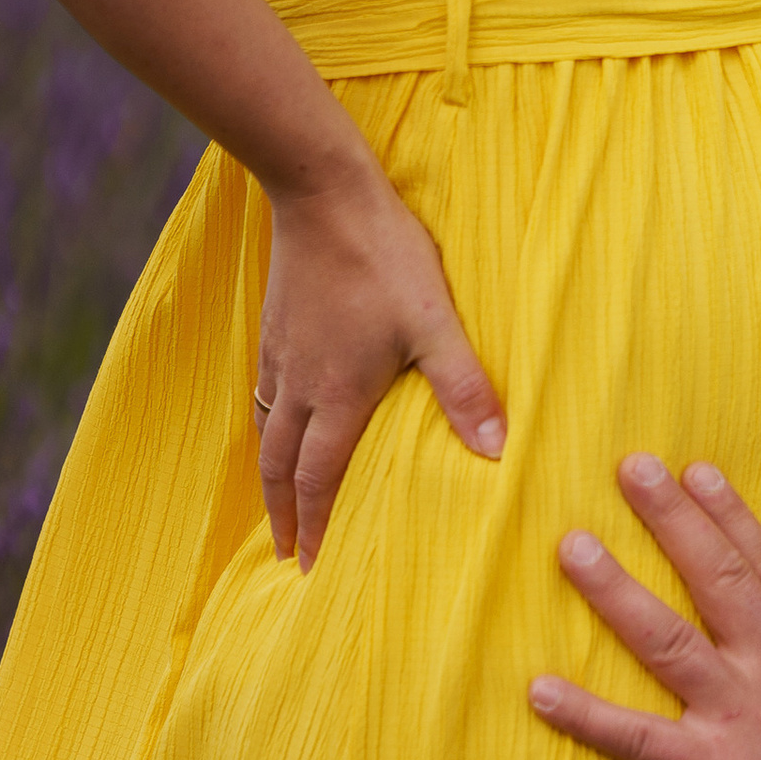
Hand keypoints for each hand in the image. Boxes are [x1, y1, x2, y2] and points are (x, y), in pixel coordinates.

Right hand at [256, 163, 504, 570]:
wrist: (322, 194)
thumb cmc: (384, 257)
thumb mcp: (437, 322)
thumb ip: (465, 387)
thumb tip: (497, 450)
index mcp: (337, 394)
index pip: (318, 478)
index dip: (315, 525)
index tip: (308, 565)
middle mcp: (300, 384)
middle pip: (279, 467)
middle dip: (283, 515)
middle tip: (284, 554)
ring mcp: (281, 356)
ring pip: (266, 432)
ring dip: (271, 476)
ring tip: (277, 504)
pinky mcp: (275, 329)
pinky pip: (263, 395)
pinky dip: (267, 428)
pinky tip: (279, 424)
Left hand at [528, 458, 760, 759]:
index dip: (734, 519)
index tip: (699, 471)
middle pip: (721, 580)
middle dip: (674, 519)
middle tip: (631, 467)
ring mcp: (745, 722)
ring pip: (669, 639)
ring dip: (615, 589)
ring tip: (570, 544)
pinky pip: (634, 737)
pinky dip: (583, 714)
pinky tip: (538, 689)